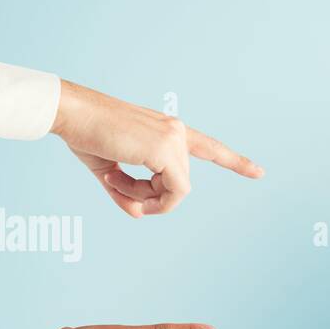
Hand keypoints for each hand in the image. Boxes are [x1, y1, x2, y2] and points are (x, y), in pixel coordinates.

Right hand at [50, 80, 262, 216]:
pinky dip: (150, 199)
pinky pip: (172, 193)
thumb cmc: (85, 134)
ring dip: (147, 198)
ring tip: (114, 181)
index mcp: (166, 130)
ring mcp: (173, 138)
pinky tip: (119, 181)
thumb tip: (140, 215)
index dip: (234, 161)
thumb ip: (126, 193)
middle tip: (117, 188)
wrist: (70, 113)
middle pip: (180, 184)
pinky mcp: (165, 150)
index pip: (207, 146)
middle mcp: (175, 131)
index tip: (259, 172)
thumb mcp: (108, 170)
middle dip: (152, 197)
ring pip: (178, 191)